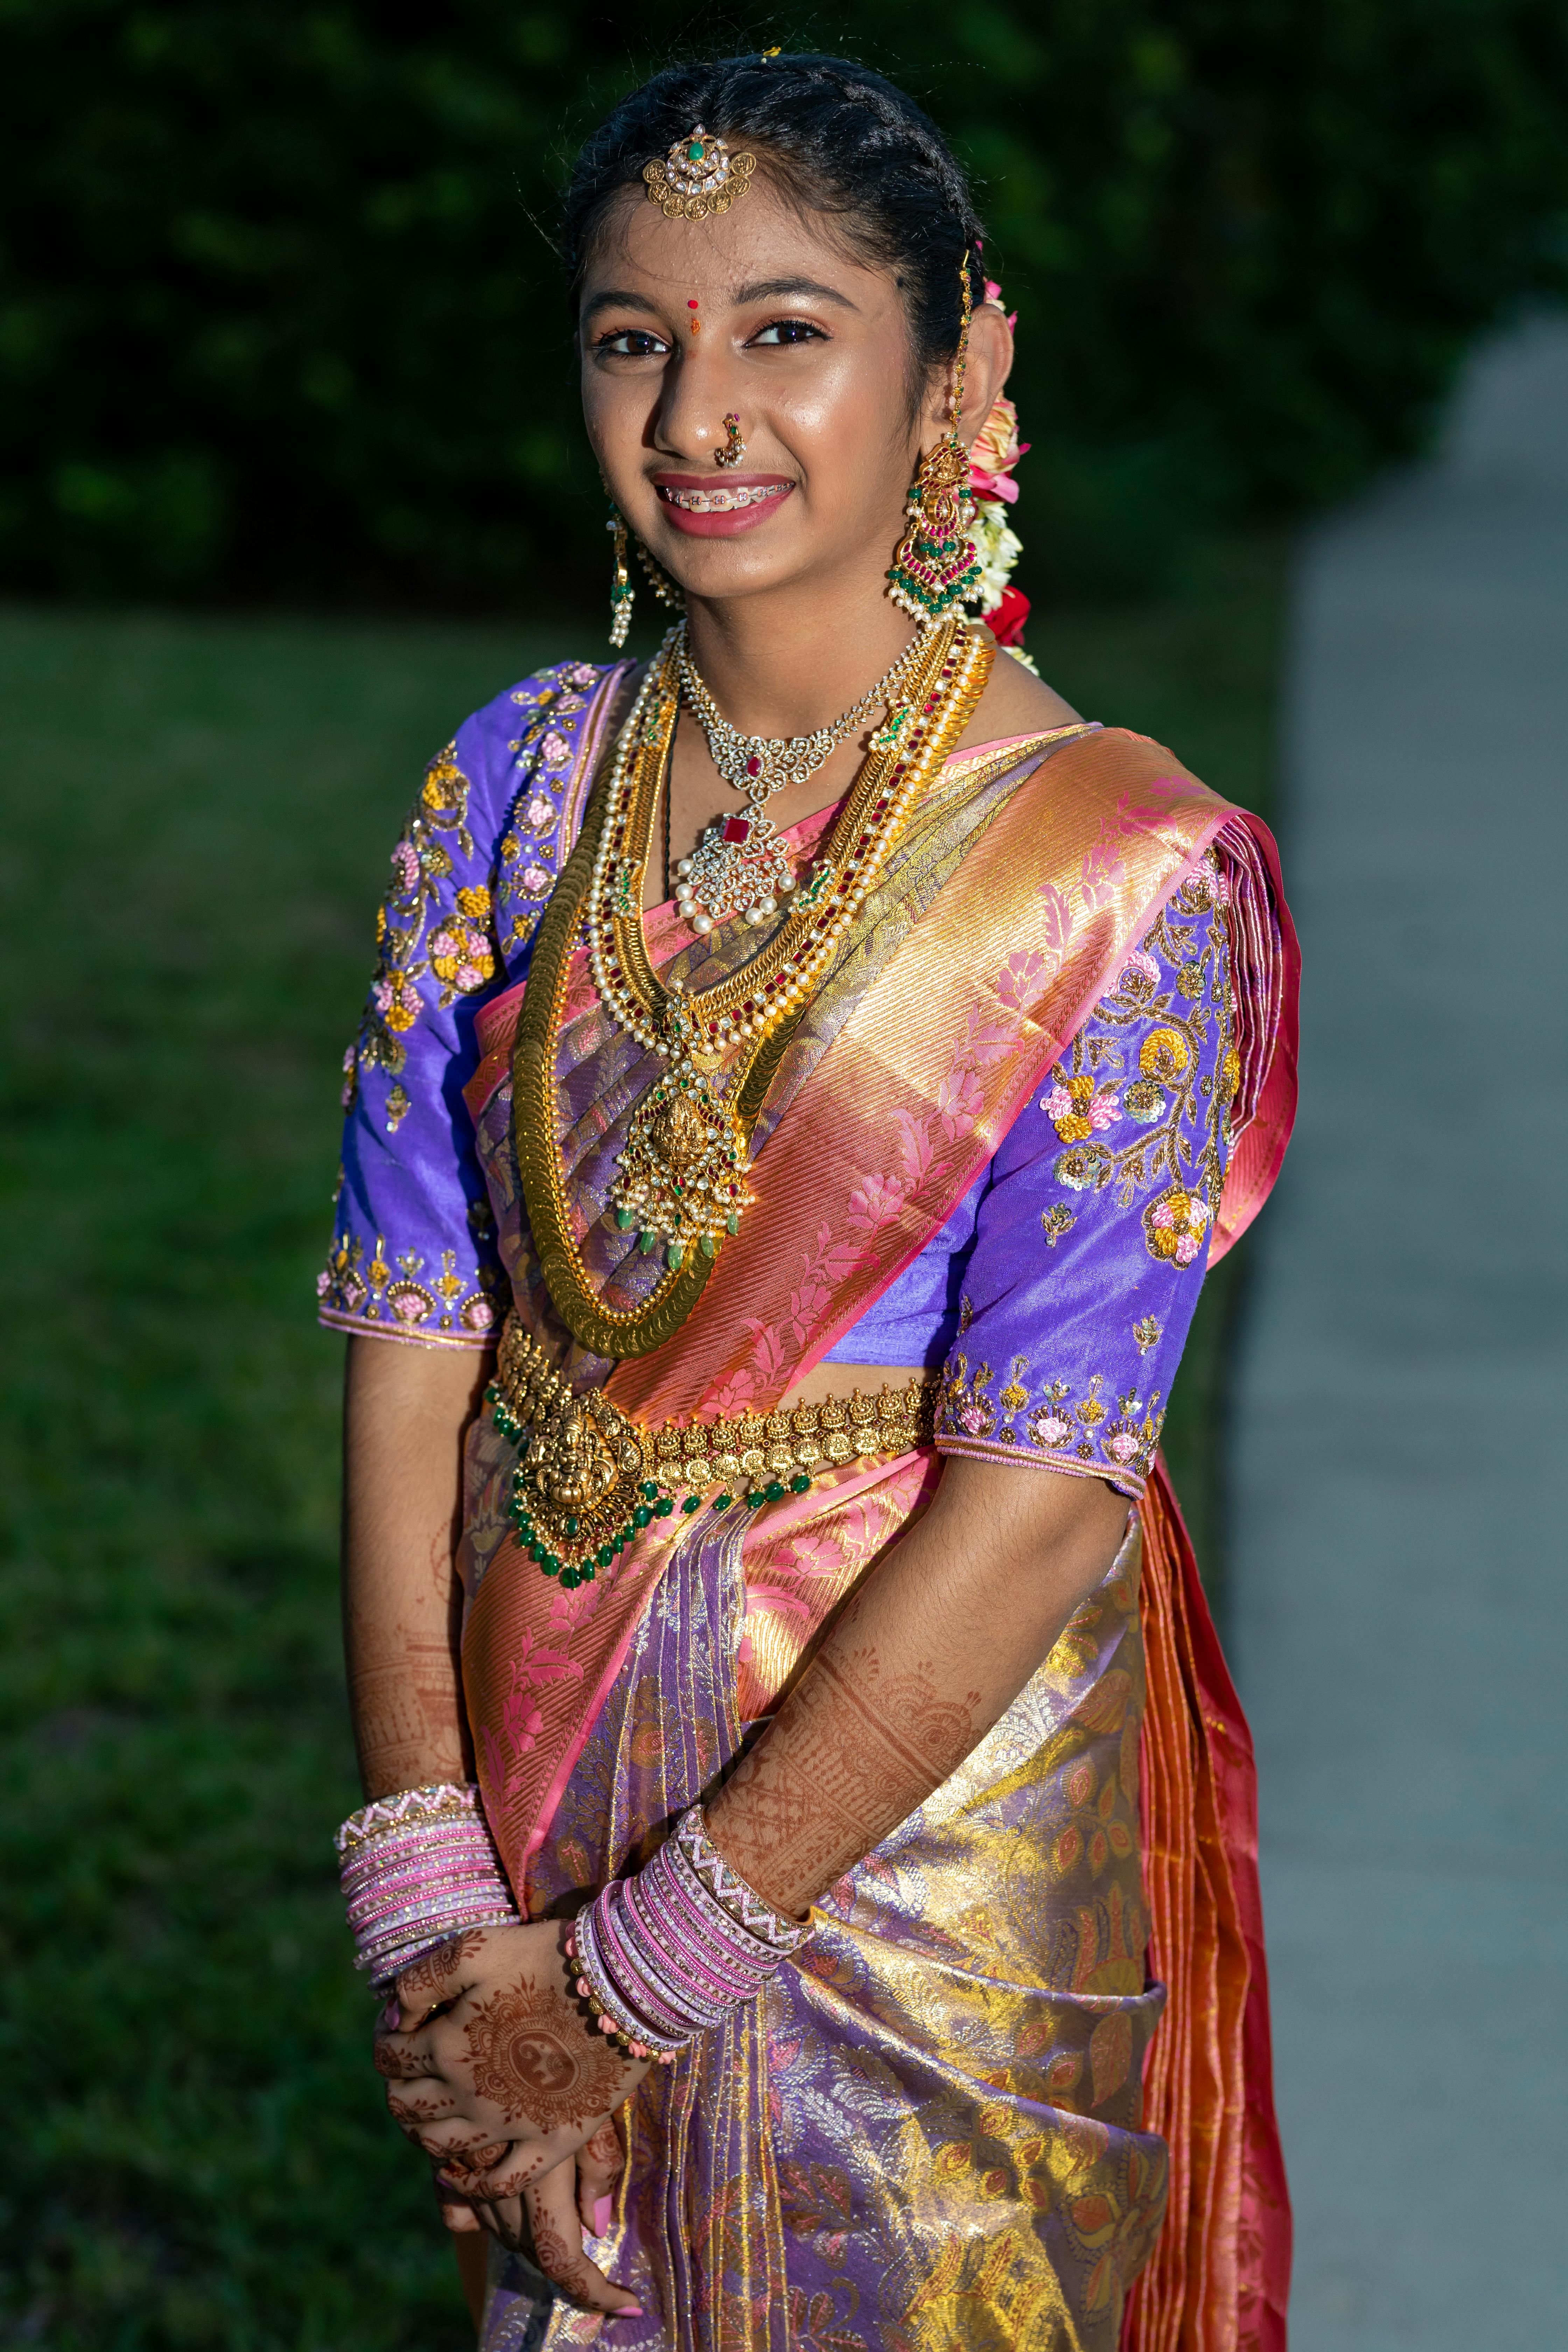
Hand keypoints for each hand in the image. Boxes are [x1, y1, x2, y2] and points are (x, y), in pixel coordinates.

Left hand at [372, 1921, 647, 2315]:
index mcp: (446, 2048)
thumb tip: (393, 2018)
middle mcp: (468, 2096)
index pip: (390, 2059)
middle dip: (397, 2088)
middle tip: (409, 2074)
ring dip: (422, 2133)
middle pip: (408, 2107)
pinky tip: (459, 2174)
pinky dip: (472, 2186)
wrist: (622, 1983)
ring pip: (441, 2147)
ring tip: (430, 2114)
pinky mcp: (551, 2141)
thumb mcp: (475, 1948)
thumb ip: (421, 1982)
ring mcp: (509, 2126)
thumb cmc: (547, 1957)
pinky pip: (502, 2182)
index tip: (395, 2033)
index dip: (384, 2044)